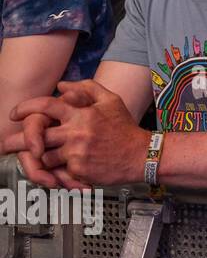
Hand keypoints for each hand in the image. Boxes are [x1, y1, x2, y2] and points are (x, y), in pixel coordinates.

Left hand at [5, 80, 147, 187]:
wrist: (142, 155)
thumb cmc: (125, 127)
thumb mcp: (111, 100)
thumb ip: (87, 88)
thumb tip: (61, 86)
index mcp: (81, 114)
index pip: (46, 106)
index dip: (26, 108)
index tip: (15, 114)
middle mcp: (76, 132)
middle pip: (36, 136)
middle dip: (16, 141)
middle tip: (4, 144)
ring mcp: (77, 152)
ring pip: (44, 157)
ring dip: (39, 158)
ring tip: (35, 159)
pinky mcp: (79, 170)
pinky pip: (58, 171)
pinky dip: (57, 171)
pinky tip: (59, 170)